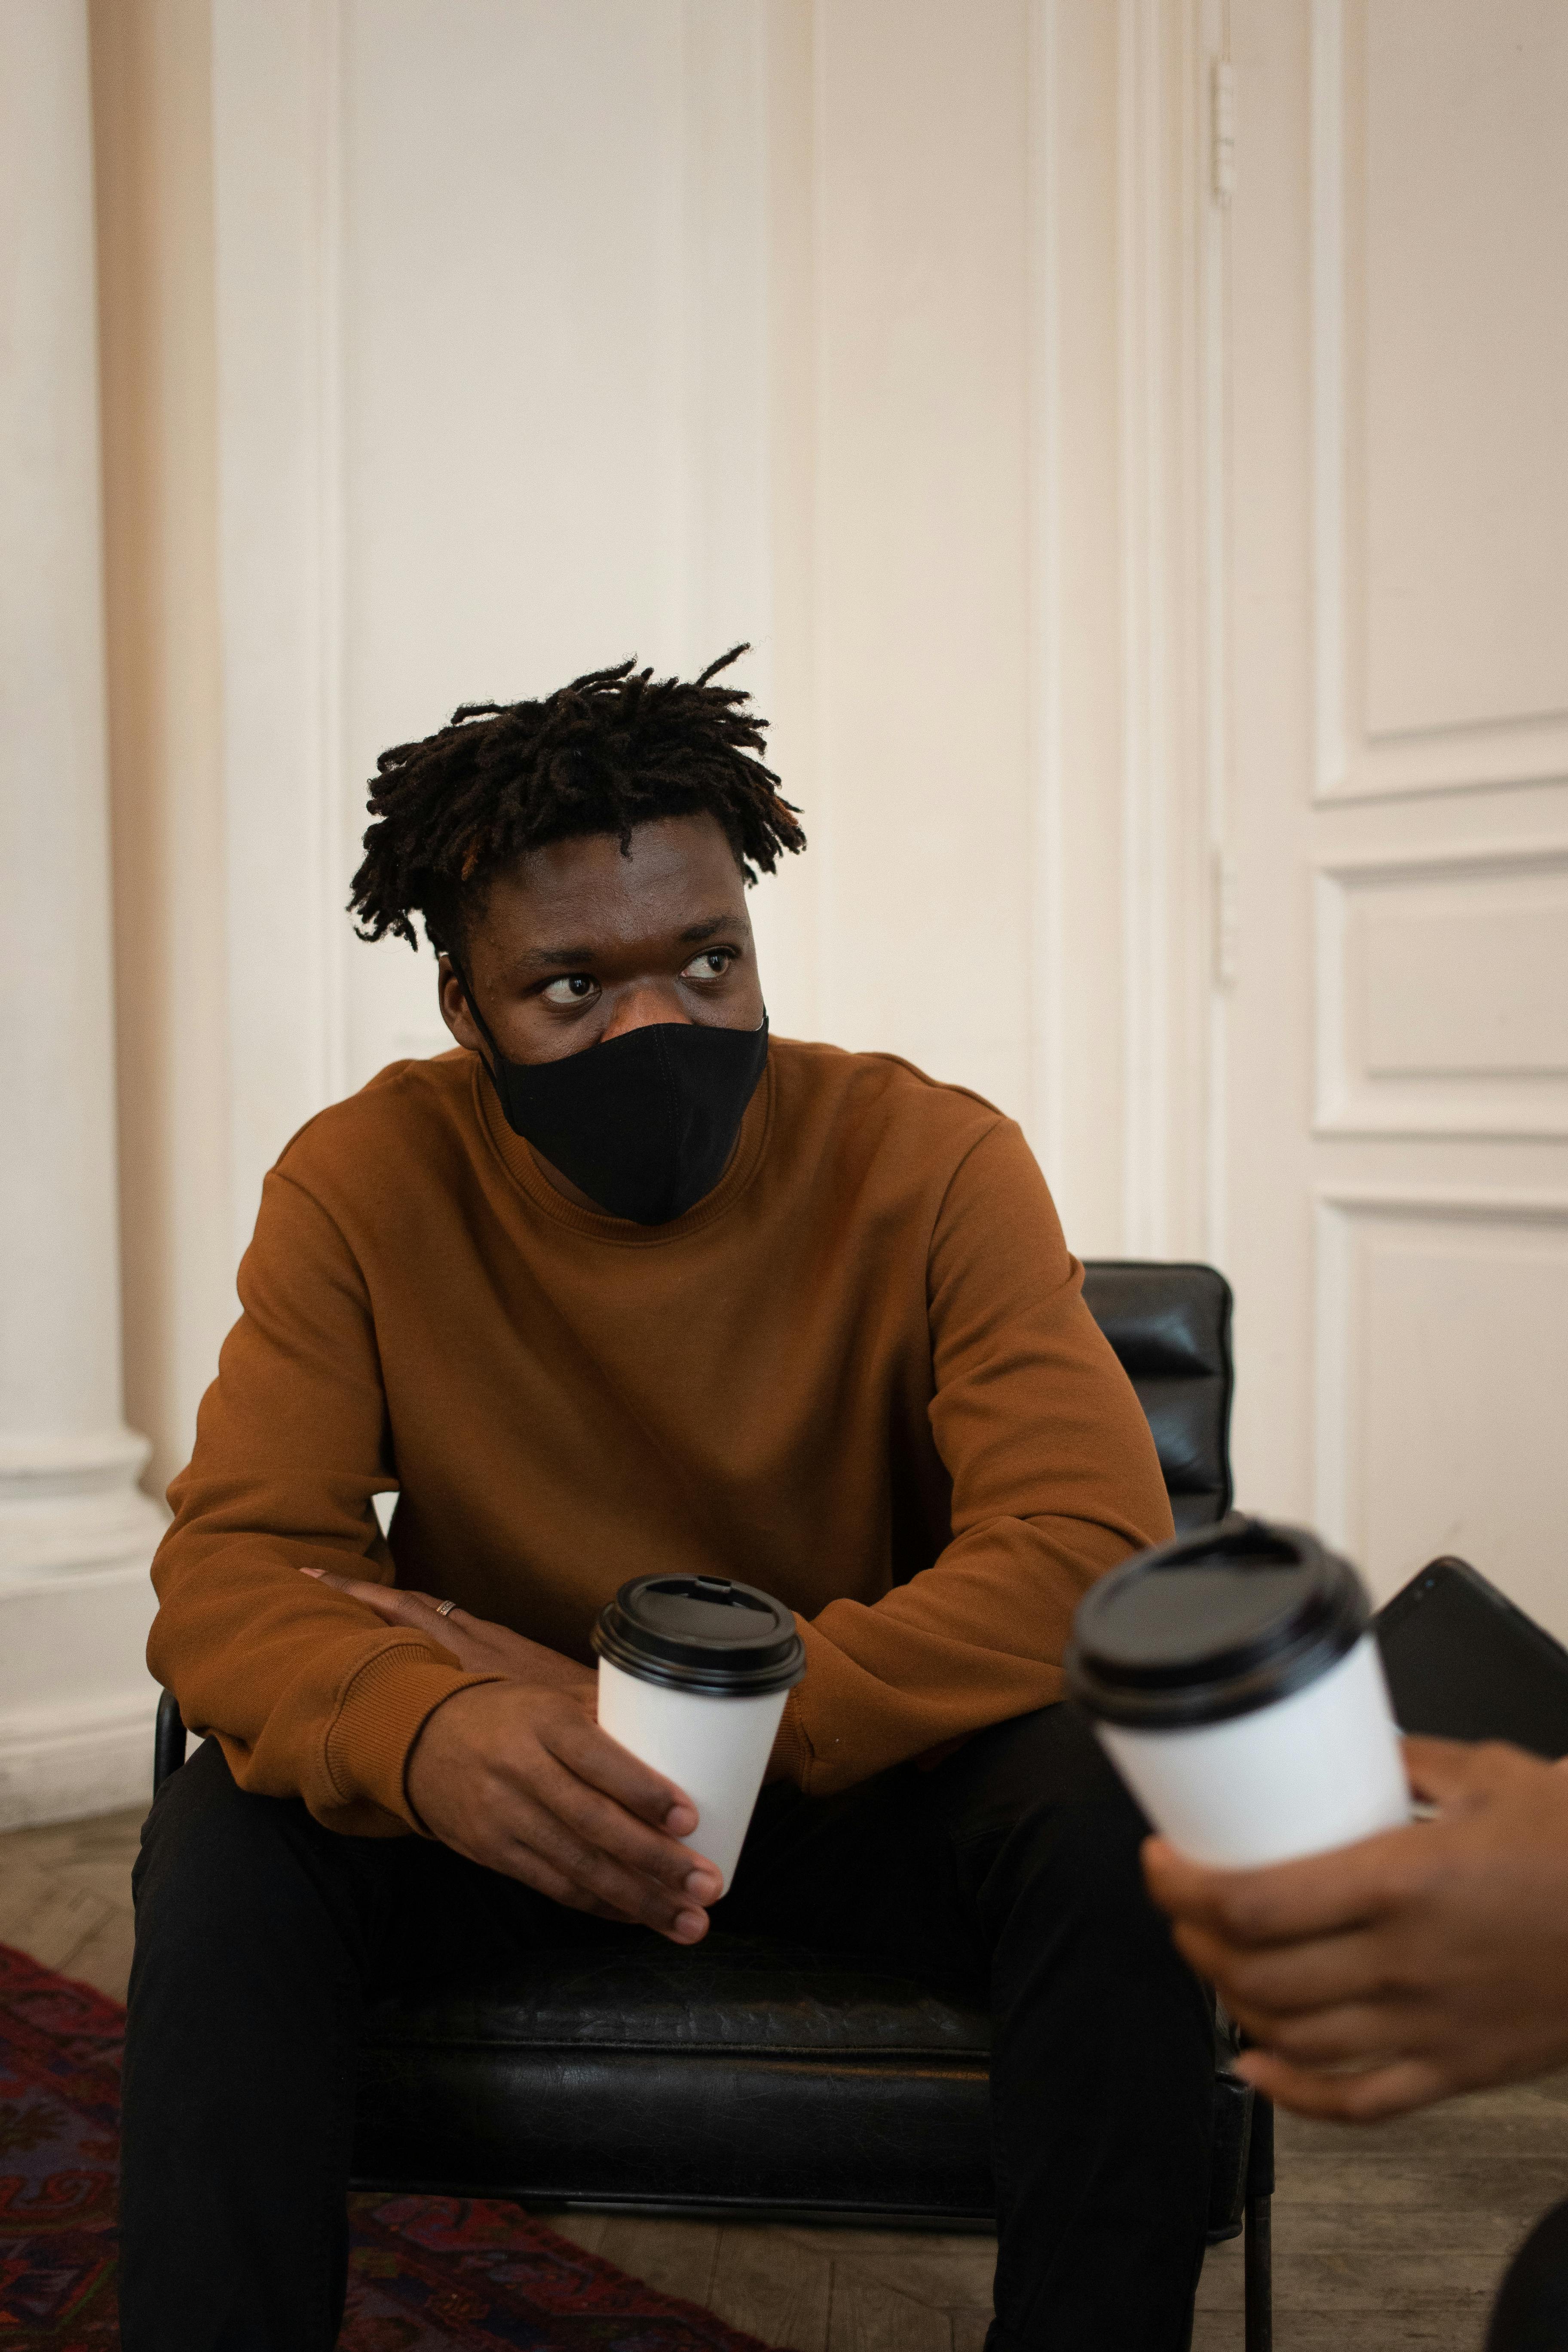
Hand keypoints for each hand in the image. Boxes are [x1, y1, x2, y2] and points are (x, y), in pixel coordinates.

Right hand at [298, 1567, 719, 1941]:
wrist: (419, 1741)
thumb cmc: (508, 1715)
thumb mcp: (549, 1699)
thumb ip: (605, 1716)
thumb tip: (680, 1727)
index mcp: (543, 1722)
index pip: (596, 1758)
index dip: (643, 1791)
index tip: (690, 1819)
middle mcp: (522, 1771)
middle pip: (593, 1823)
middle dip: (655, 1862)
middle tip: (707, 1886)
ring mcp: (505, 1818)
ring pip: (578, 1867)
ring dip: (638, 1900)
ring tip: (687, 1922)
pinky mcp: (494, 1853)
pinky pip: (554, 1886)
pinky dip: (600, 1905)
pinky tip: (639, 1917)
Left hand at [1142, 1737, 1567, 2122]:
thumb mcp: (1489, 1772)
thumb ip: (1405, 1761)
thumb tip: (1341, 1743)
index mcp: (1403, 1881)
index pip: (1255, 1900)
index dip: (1183, 1885)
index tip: (1159, 1859)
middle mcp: (1405, 1962)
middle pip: (1256, 1970)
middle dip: (1194, 1937)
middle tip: (1179, 1901)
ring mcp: (1431, 2025)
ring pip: (1292, 2035)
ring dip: (1233, 2002)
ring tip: (1212, 1961)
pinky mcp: (1459, 2068)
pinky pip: (1362, 2102)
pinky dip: (1297, 2095)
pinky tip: (1259, 2070)